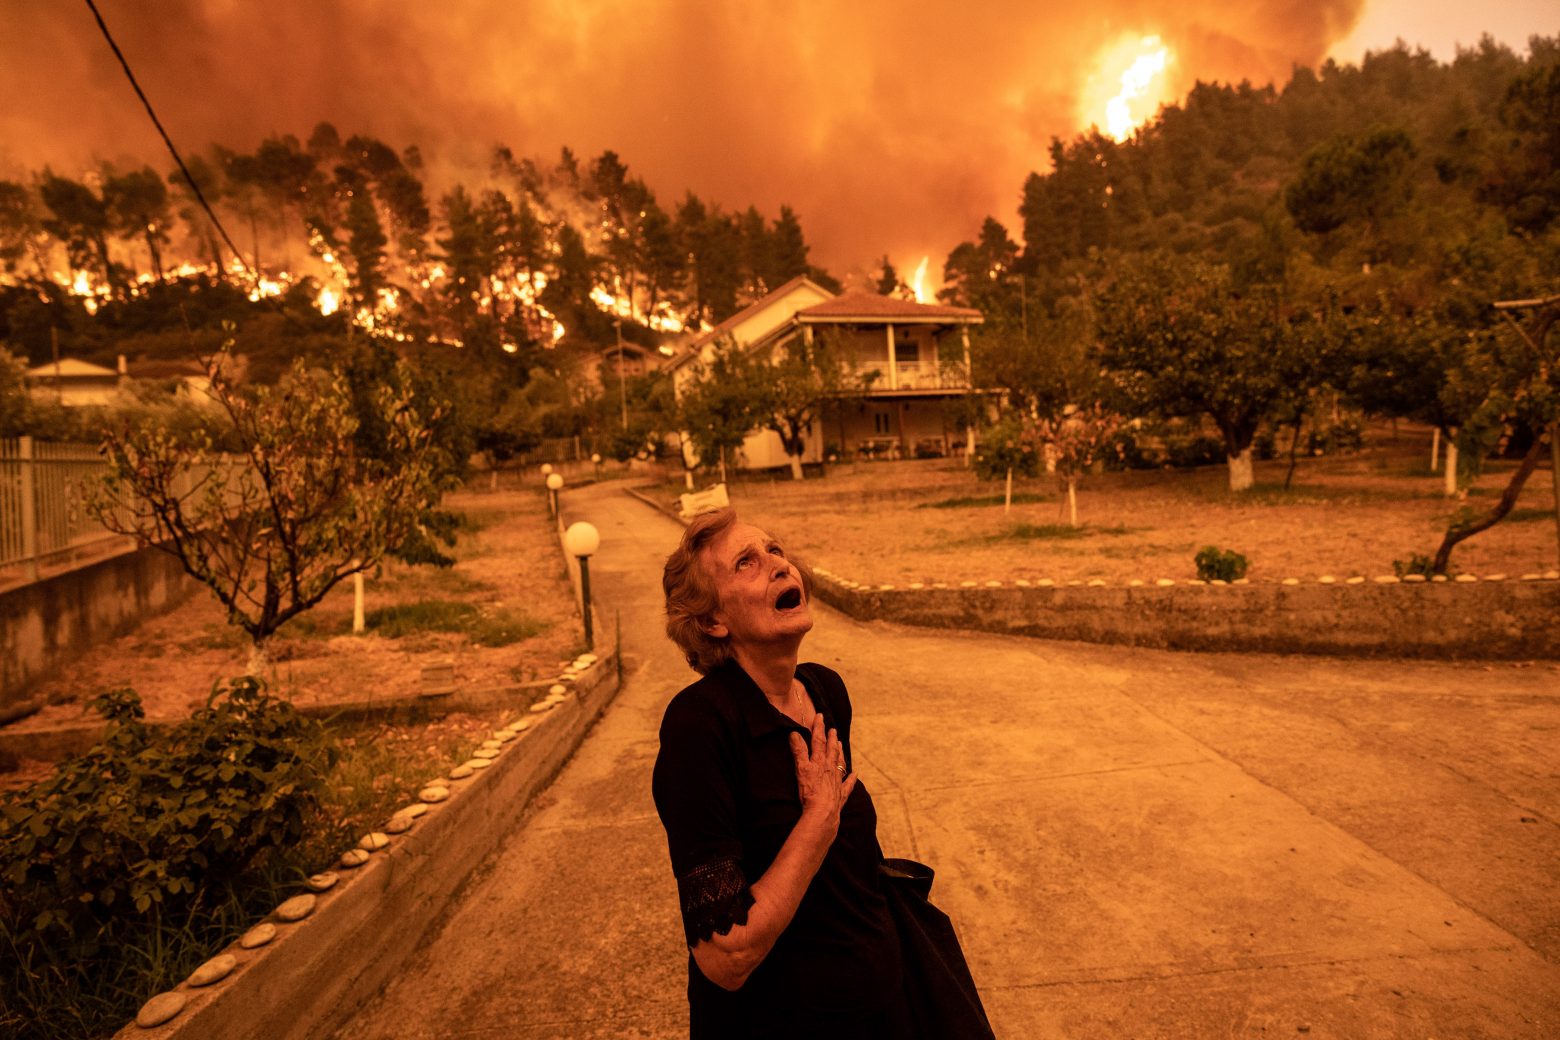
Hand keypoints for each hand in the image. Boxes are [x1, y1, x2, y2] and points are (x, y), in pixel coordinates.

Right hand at [789, 713, 855, 830]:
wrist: (822, 812)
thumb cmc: (810, 791)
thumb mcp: (801, 769)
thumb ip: (798, 751)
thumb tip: (794, 733)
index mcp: (819, 761)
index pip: (818, 741)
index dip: (819, 728)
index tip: (820, 716)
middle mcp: (830, 768)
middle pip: (831, 750)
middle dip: (831, 738)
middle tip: (833, 729)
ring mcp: (837, 781)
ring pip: (840, 763)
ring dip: (839, 753)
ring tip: (840, 744)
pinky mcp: (840, 794)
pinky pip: (848, 784)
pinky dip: (851, 778)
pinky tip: (855, 774)